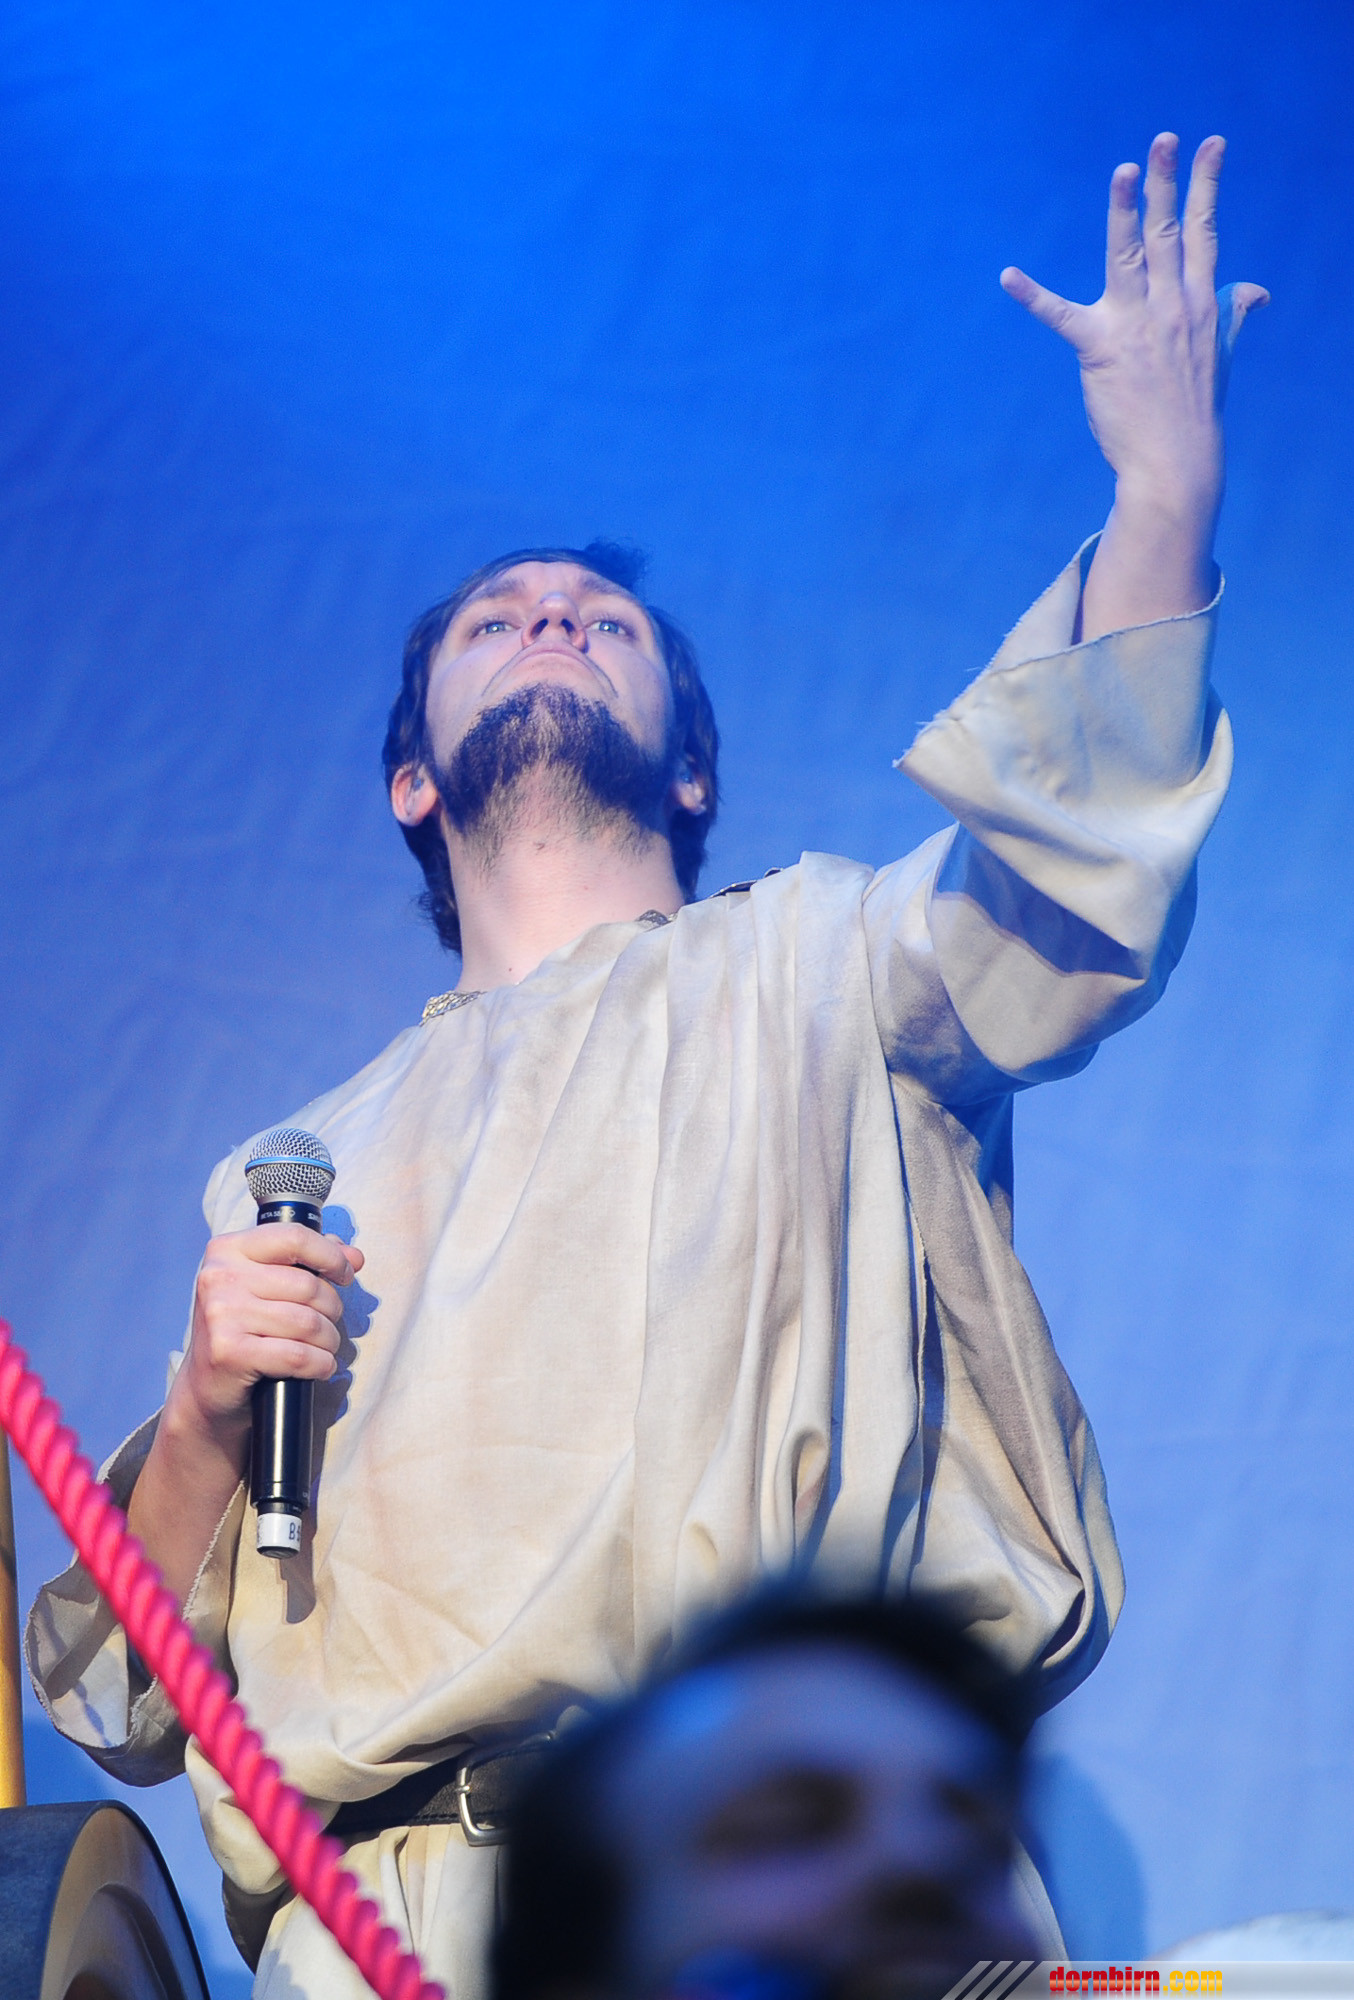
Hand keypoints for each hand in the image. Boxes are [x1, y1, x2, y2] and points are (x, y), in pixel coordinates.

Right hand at [172, 1224, 363, 1446]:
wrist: (208, 1387)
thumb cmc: (245, 1329)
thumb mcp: (268, 1285)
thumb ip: (310, 1262)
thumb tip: (354, 1256)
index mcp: (227, 1250)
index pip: (295, 1237)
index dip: (331, 1256)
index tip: (344, 1275)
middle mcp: (219, 1277)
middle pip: (308, 1285)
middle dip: (332, 1308)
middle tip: (329, 1323)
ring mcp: (222, 1315)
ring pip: (307, 1322)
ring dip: (328, 1340)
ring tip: (324, 1347)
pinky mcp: (229, 1352)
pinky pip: (298, 1355)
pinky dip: (319, 1364)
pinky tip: (320, 1367)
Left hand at [1002, 133, 1266, 520]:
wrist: (1175, 462)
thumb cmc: (1195, 409)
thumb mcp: (1220, 354)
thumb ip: (1234, 312)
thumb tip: (1258, 290)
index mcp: (1200, 303)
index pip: (1206, 232)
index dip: (1206, 185)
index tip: (1211, 144)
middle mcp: (1173, 306)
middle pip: (1169, 233)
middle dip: (1167, 183)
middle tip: (1164, 139)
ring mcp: (1137, 326)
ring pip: (1130, 256)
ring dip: (1125, 212)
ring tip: (1125, 172)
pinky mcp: (1099, 350)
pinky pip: (1061, 316)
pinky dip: (1033, 296)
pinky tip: (1009, 276)